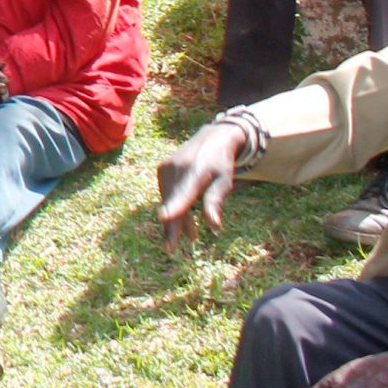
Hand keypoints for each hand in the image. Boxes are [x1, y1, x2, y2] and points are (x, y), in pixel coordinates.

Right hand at [156, 119, 250, 249]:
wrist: (210, 137)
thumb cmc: (221, 163)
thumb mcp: (225, 181)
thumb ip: (216, 201)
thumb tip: (214, 227)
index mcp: (196, 171)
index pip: (185, 192)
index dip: (175, 206)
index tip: (164, 217)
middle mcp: (177, 168)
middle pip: (172, 202)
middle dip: (172, 226)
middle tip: (170, 249)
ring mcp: (166, 168)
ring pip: (169, 200)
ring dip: (178, 219)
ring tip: (193, 237)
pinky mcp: (162, 170)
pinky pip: (168, 194)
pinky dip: (175, 207)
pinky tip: (188, 220)